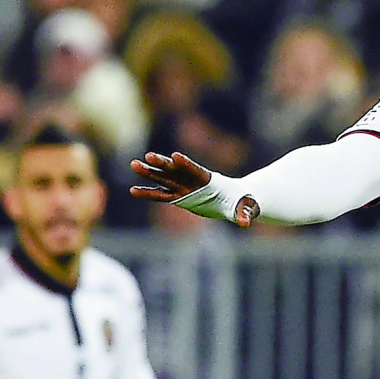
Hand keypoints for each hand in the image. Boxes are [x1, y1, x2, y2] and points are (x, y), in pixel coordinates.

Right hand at [129, 152, 259, 226]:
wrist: (233, 200)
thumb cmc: (240, 202)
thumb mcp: (244, 207)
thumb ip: (243, 213)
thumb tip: (246, 223)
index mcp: (208, 180)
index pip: (196, 170)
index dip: (186, 163)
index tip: (175, 156)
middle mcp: (192, 180)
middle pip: (175, 170)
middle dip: (162, 163)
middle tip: (148, 156)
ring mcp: (183, 186)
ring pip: (163, 178)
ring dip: (149, 172)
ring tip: (133, 164)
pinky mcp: (178, 196)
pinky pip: (160, 194)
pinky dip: (147, 192)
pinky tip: (133, 190)